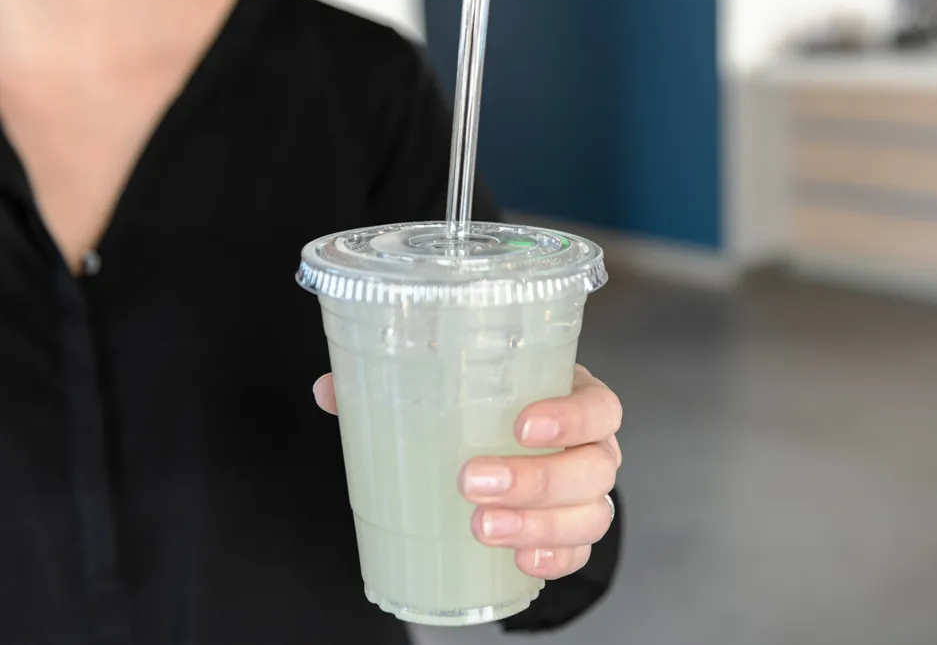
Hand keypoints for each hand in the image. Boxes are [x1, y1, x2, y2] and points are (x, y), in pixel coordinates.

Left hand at [313, 364, 622, 580]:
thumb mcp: (460, 386)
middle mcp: (593, 447)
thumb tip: (330, 390)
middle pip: (594, 467)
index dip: (571, 417)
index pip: (599, 406)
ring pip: (592, 515)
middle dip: (537, 480)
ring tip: (481, 527)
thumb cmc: (491, 408)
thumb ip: (399, 382)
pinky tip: (520, 561)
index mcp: (574, 398)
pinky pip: (580, 553)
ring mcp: (589, 494)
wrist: (518, 444)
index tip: (521, 426)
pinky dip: (554, 559)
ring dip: (539, 525)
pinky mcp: (575, 532)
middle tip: (472, 482)